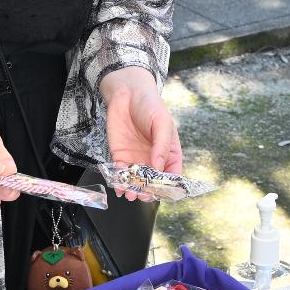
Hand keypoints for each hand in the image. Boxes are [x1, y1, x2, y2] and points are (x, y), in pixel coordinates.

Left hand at [101, 67, 180, 197]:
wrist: (127, 94)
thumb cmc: (150, 106)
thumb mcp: (162, 123)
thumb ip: (161, 146)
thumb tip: (158, 167)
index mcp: (169, 153)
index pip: (171, 174)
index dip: (167, 185)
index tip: (160, 191)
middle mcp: (153, 159)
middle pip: (152, 181)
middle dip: (147, 190)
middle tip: (142, 195)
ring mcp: (136, 158)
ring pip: (136, 180)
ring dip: (132, 189)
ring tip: (130, 193)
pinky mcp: (120, 155)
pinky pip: (120, 172)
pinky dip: (119, 181)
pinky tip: (118, 185)